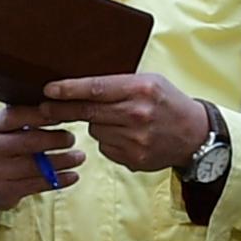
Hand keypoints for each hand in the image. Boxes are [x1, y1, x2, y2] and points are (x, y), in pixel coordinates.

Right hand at [0, 104, 79, 225]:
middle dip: (57, 140)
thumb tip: (58, 103)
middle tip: (72, 138)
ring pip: (38, 165)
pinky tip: (72, 176)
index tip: (64, 114)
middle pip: (31, 141)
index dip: (44, 115)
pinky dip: (59, 180)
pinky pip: (38, 184)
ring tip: (79, 157)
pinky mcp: (5, 191)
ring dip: (64, 161)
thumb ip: (21, 117)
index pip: (18, 115)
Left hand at [44, 71, 210, 171]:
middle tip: (45, 108)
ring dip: (98, 124)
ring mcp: (135, 140)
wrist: (195, 135)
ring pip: (95, 130)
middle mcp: (137, 115)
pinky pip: (105, 147)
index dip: (69, 90)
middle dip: (63, 110)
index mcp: (141, 89)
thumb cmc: (168, 102)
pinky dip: (109, 141)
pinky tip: (128, 136)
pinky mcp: (133, 159)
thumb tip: (79, 87)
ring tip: (120, 120)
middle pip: (88, 112)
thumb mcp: (149, 82)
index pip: (96, 89)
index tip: (49, 90)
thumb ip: (118, 83)